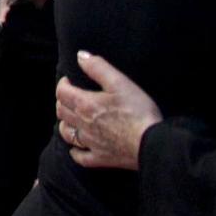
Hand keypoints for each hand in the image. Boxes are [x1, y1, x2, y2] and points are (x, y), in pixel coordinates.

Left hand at [56, 52, 162, 171]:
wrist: (153, 144)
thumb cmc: (138, 111)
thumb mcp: (120, 82)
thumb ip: (98, 67)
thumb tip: (80, 56)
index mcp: (85, 104)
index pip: (61, 92)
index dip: (62, 84)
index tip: (70, 81)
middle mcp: (83, 124)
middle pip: (62, 112)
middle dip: (62, 102)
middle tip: (71, 97)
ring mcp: (91, 143)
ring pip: (66, 134)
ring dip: (66, 125)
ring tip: (71, 119)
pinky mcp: (101, 159)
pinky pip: (80, 158)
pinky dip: (75, 152)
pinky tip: (78, 148)